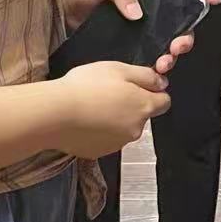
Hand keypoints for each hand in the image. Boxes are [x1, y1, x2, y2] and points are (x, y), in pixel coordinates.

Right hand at [57, 62, 171, 157]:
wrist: (55, 114)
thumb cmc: (86, 87)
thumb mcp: (119, 69)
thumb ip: (145, 76)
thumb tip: (161, 83)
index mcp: (143, 107)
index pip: (164, 102)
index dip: (152, 92)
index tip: (136, 86)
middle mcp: (136, 129)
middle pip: (141, 116)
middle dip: (129, 105)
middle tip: (107, 92)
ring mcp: (117, 144)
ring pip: (122, 128)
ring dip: (113, 119)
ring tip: (91, 105)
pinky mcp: (98, 152)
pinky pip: (104, 139)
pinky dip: (98, 131)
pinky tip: (83, 120)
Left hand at [61, 0, 220, 74]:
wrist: (58, 5)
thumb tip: (138, 13)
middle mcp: (147, 9)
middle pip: (179, 23)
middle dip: (185, 37)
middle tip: (177, 47)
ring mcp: (139, 29)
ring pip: (166, 42)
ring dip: (171, 54)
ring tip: (163, 63)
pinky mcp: (128, 45)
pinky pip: (148, 55)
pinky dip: (154, 65)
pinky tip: (153, 71)